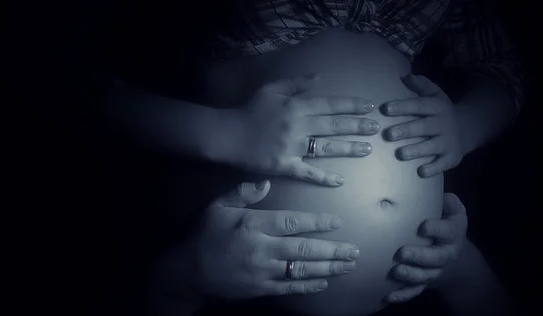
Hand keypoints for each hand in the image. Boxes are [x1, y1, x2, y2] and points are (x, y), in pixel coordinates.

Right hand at [191, 180, 359, 300]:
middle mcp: (262, 249)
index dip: (317, 221)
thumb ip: (242, 193)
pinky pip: (289, 287)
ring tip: (348, 265)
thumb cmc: (205, 235)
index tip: (337, 221)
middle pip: (304, 248)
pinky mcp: (260, 289)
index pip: (291, 222)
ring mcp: (262, 271)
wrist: (188, 271)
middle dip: (332, 250)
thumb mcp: (217, 207)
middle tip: (354, 250)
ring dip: (328, 268)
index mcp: (253, 225)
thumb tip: (267, 182)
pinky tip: (324, 281)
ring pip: (301, 269)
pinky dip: (308, 285)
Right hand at [229, 73, 379, 185]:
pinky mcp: (284, 166)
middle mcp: (298, 126)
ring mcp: (292, 147)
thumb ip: (296, 84)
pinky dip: (323, 177)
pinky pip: (307, 173)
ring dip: (348, 148)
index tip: (369, 107)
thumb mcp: (271, 89)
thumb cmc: (249, 110)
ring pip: (326, 148)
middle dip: (357, 126)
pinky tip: (339, 181)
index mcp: (296, 106)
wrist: (227, 134)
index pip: (329, 104)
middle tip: (376, 128)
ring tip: (367, 149)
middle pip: (333, 125)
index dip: (351, 105)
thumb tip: (320, 77)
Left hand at [381, 75, 462, 176]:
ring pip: (431, 146)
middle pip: (423, 127)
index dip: (403, 107)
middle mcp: (443, 124)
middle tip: (389, 134)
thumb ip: (421, 86)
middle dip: (406, 130)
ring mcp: (447, 142)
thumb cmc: (439, 113)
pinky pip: (442, 163)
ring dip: (416, 150)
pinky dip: (433, 168)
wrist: (465, 130)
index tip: (386, 109)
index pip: (418, 105)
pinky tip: (421, 172)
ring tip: (401, 153)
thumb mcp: (435, 95)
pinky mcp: (451, 157)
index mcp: (436, 107)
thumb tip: (406, 75)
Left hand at [385, 193, 467, 302]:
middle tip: (402, 253)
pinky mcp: (424, 283)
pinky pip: (414, 291)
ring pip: (424, 276)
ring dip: (410, 275)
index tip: (423, 226)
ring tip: (395, 271)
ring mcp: (434, 271)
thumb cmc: (448, 227)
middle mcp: (445, 255)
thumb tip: (435, 188)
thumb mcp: (454, 212)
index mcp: (452, 235)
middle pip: (435, 258)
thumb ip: (448, 202)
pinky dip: (402, 295)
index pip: (447, 232)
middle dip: (419, 256)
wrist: (457, 259)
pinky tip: (388, 296)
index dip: (436, 229)